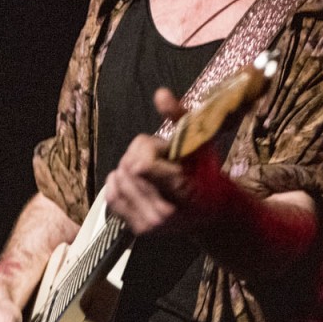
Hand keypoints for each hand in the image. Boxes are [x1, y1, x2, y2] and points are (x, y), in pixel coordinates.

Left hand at [104, 88, 227, 234]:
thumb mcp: (200, 142)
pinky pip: (111, 195)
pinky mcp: (135, 228)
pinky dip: (118, 181)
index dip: (148, 149)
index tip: (165, 149)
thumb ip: (179, 117)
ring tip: (150, 170)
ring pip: (118, 178)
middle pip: (128, 168)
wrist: (210, 214)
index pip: (141, 166)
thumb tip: (160, 93)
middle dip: (139, 154)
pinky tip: (135, 179)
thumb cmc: (207, 174)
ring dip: (129, 166)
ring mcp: (147, 224)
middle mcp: (163, 214)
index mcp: (183, 193)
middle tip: (158, 158)